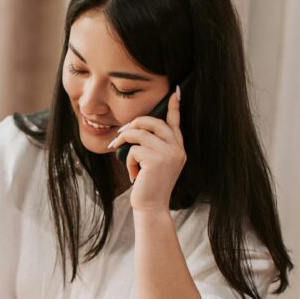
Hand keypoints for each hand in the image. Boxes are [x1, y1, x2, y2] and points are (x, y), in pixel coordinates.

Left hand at [107, 87, 184, 212]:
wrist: (152, 207)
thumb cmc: (149, 186)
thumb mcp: (154, 163)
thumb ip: (152, 145)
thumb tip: (134, 129)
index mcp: (178, 148)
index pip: (175, 122)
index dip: (174, 107)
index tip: (175, 91)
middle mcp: (177, 148)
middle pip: (153, 122)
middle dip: (133, 124)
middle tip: (121, 135)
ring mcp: (169, 153)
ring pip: (139, 133)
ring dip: (125, 143)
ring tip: (124, 157)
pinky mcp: (156, 160)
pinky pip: (134, 149)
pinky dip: (128, 160)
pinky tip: (133, 174)